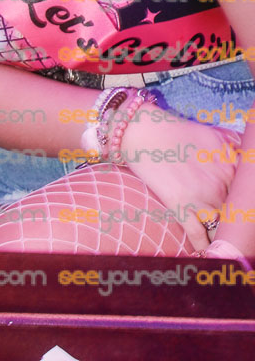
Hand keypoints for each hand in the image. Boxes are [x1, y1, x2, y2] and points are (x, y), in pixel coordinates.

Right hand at [121, 105, 240, 250]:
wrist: (143, 131)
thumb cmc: (175, 131)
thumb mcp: (212, 136)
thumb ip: (232, 153)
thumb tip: (244, 162)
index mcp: (229, 166)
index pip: (247, 194)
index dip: (245, 205)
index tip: (243, 214)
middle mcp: (219, 184)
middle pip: (237, 213)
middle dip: (236, 222)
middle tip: (235, 233)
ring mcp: (200, 198)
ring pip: (222, 228)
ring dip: (224, 238)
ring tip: (226, 248)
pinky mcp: (181, 207)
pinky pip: (198, 235)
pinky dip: (204, 248)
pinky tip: (207, 255)